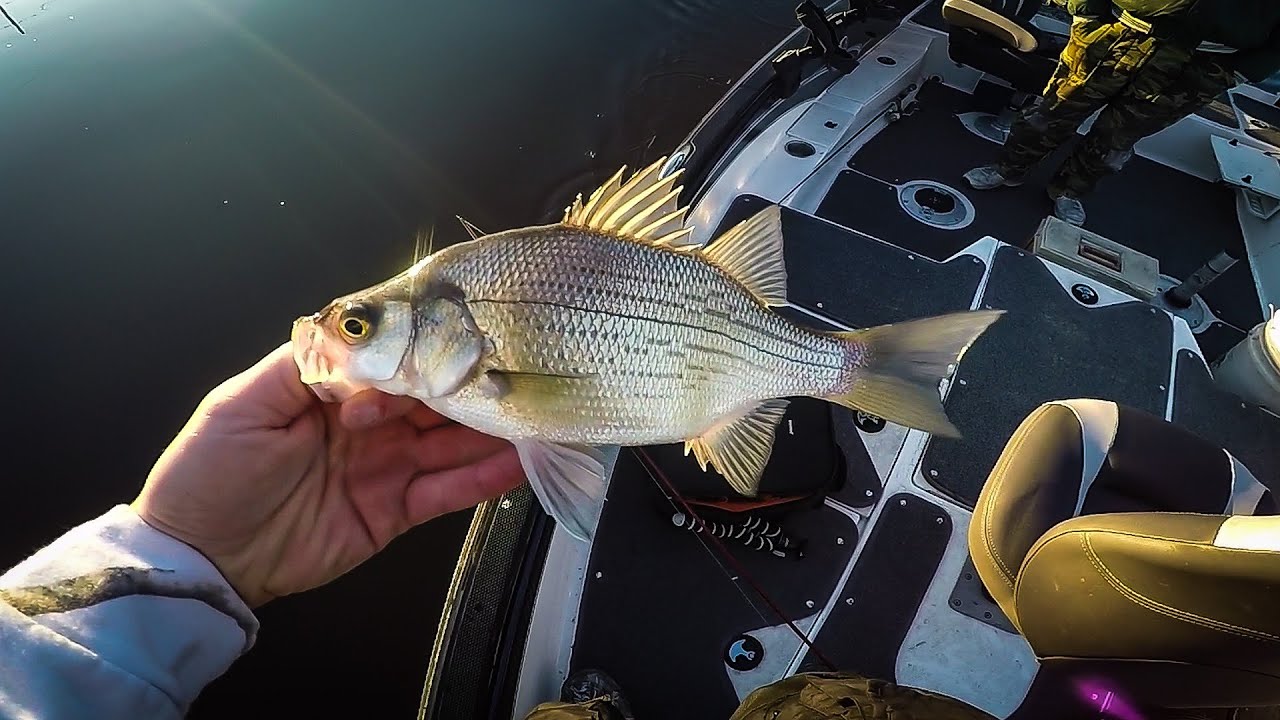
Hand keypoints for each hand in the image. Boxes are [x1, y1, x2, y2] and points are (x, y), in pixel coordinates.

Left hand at [131, 342, 524, 607]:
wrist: (201, 557)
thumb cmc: (209, 471)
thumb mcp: (246, 402)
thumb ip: (308, 366)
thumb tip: (366, 341)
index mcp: (333, 390)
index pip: (395, 363)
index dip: (424, 356)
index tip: (455, 349)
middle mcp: (368, 424)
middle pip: (433, 399)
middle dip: (472, 386)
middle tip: (518, 374)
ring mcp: (385, 467)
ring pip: (450, 442)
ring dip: (490, 430)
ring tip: (534, 415)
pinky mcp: (395, 512)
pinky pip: (447, 492)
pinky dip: (483, 479)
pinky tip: (518, 463)